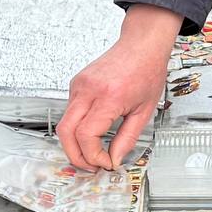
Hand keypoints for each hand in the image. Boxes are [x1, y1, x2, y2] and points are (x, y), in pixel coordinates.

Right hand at [58, 5, 179, 168]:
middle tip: (91, 166)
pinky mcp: (76, 83)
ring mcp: (79, 85)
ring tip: (92, 153)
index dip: (93, 156)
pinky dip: (77, 127)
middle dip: (75, 156)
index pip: (86, 135)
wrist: (142, 45)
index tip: (105, 163)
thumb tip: (115, 159)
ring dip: (75, 143)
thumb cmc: (147, 71)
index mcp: (109, 97)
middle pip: (66, 132)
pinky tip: (92, 132)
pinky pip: (69, 111)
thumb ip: (127, 139)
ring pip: (64, 123)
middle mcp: (89, 90)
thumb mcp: (144, 111)